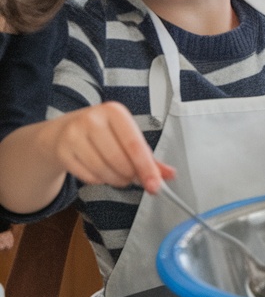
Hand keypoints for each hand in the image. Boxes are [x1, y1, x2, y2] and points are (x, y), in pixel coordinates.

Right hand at [50, 101, 175, 193]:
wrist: (61, 133)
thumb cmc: (102, 134)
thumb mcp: (125, 136)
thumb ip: (149, 157)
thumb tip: (171, 175)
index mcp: (114, 111)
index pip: (134, 144)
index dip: (146, 167)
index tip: (155, 186)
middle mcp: (92, 119)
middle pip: (119, 160)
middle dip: (130, 176)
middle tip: (132, 177)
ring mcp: (74, 135)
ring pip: (103, 171)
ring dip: (116, 180)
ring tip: (117, 175)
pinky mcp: (63, 152)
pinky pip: (88, 177)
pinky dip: (99, 180)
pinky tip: (99, 171)